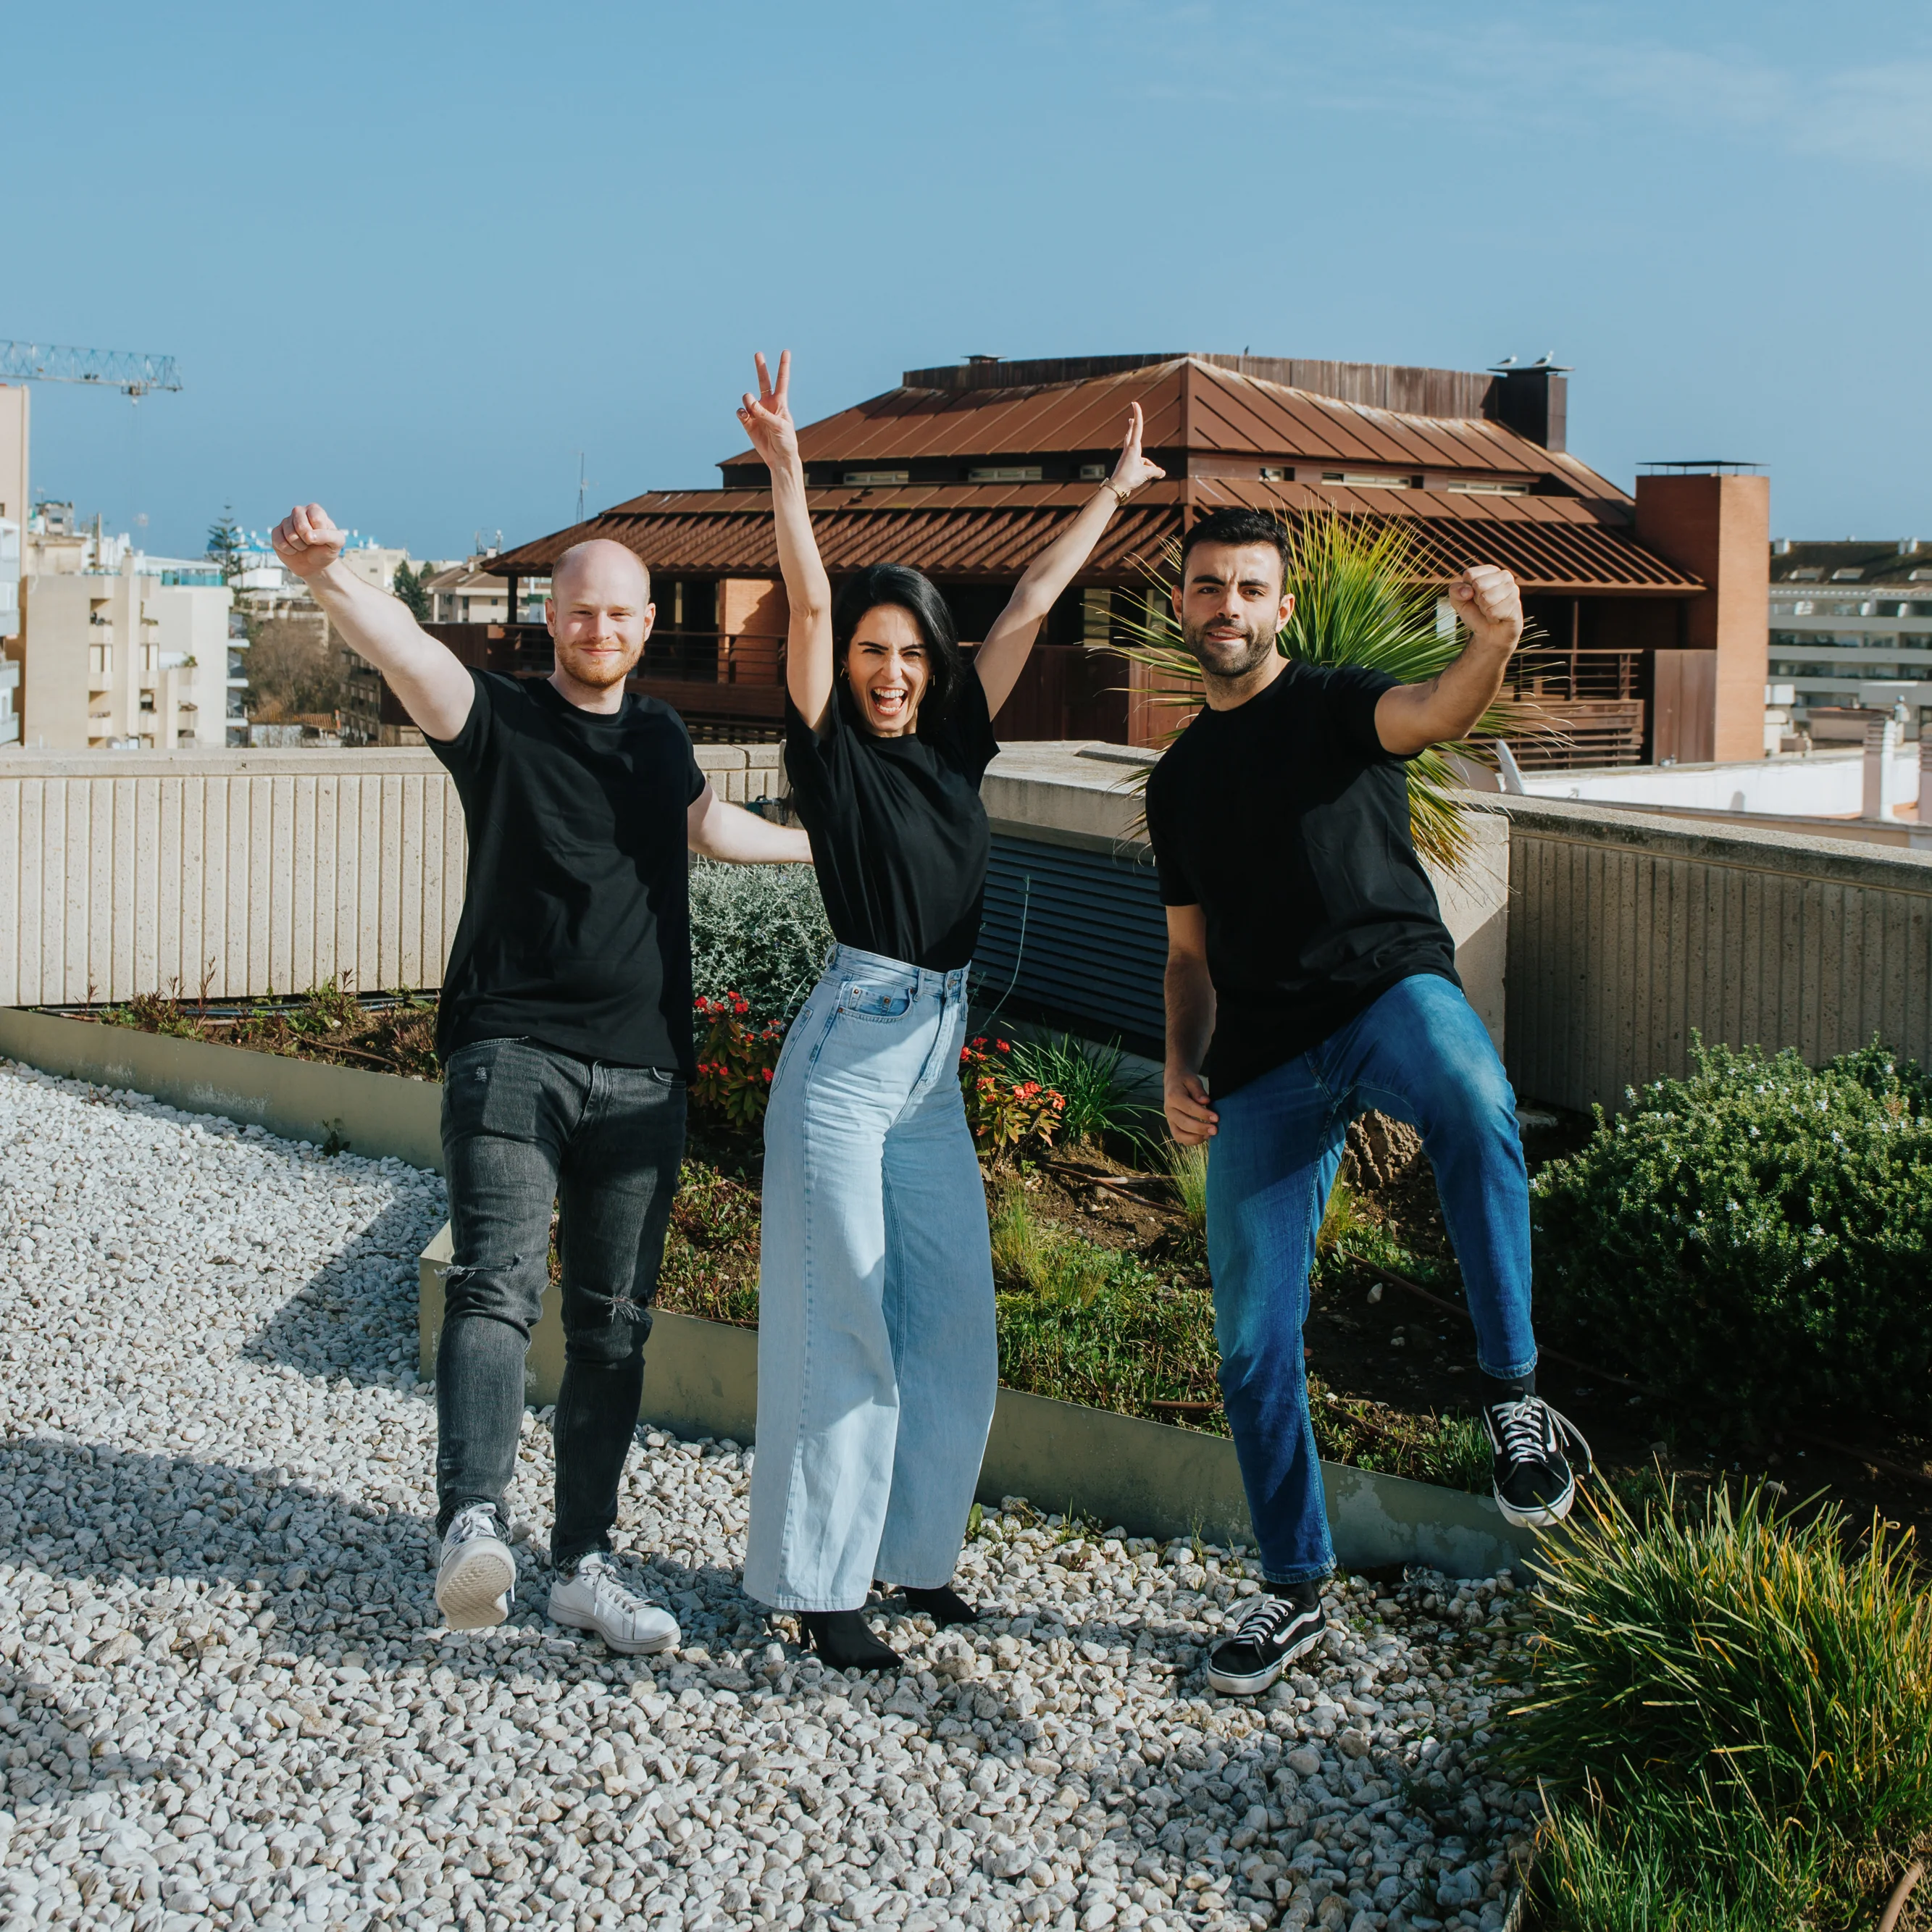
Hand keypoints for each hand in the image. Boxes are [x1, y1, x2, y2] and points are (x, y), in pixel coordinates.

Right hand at [271, 503, 346, 580]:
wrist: (315, 565)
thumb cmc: (327, 550)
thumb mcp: (336, 543)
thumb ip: (327, 536)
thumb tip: (308, 535)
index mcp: (314, 510)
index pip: (316, 519)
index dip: (320, 533)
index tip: (323, 538)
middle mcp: (299, 512)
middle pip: (300, 525)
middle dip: (308, 540)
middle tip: (311, 543)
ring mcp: (286, 522)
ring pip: (289, 534)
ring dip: (299, 546)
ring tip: (304, 547)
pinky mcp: (276, 533)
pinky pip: (279, 541)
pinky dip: (288, 550)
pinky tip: (293, 550)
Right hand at [737, 350, 799, 472]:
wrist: (779, 458)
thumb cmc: (786, 442)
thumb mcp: (779, 426)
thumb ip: (763, 412)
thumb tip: (747, 399)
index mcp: (780, 403)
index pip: (781, 381)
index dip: (783, 366)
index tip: (785, 352)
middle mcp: (768, 404)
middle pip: (763, 382)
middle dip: (761, 368)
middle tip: (758, 354)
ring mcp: (757, 412)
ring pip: (748, 399)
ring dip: (748, 401)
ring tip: (750, 408)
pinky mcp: (748, 422)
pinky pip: (741, 412)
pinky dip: (741, 412)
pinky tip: (744, 415)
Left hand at [1106, 402, 1165, 501]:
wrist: (1116, 488)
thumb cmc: (1129, 478)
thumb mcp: (1145, 474)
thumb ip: (1155, 471)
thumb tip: (1162, 472)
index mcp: (1133, 448)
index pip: (1137, 427)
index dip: (1137, 414)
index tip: (1134, 403)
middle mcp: (1129, 450)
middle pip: (1132, 433)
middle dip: (1133, 425)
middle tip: (1131, 417)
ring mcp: (1127, 457)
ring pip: (1136, 449)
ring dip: (1142, 451)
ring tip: (1142, 470)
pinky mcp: (1127, 464)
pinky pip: (1140, 463)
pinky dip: (1145, 467)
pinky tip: (1145, 476)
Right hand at [1164, 1069, 1217, 1145]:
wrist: (1173, 1081)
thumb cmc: (1185, 1081)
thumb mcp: (1192, 1080)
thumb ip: (1198, 1091)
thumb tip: (1205, 1102)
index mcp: (1173, 1097)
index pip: (1189, 1108)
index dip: (1203, 1114)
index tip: (1216, 1118)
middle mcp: (1169, 1110)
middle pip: (1184, 1123)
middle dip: (1201, 1128)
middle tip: (1215, 1130)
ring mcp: (1169, 1119)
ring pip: (1179, 1134)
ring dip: (1195, 1138)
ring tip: (1209, 1135)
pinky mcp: (1172, 1125)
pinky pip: (1179, 1138)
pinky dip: (1190, 1141)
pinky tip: (1203, 1137)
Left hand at [1447, 564, 1522, 653]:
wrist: (1489, 634)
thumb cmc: (1475, 613)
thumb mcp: (1459, 601)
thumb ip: (1455, 590)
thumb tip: (1467, 591)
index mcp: (1490, 571)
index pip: (1470, 574)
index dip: (1467, 590)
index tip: (1473, 597)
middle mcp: (1504, 576)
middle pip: (1479, 584)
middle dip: (1476, 600)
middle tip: (1483, 606)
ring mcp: (1513, 589)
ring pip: (1487, 598)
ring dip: (1484, 610)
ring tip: (1491, 611)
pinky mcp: (1516, 605)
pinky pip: (1494, 611)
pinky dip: (1492, 618)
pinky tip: (1498, 618)